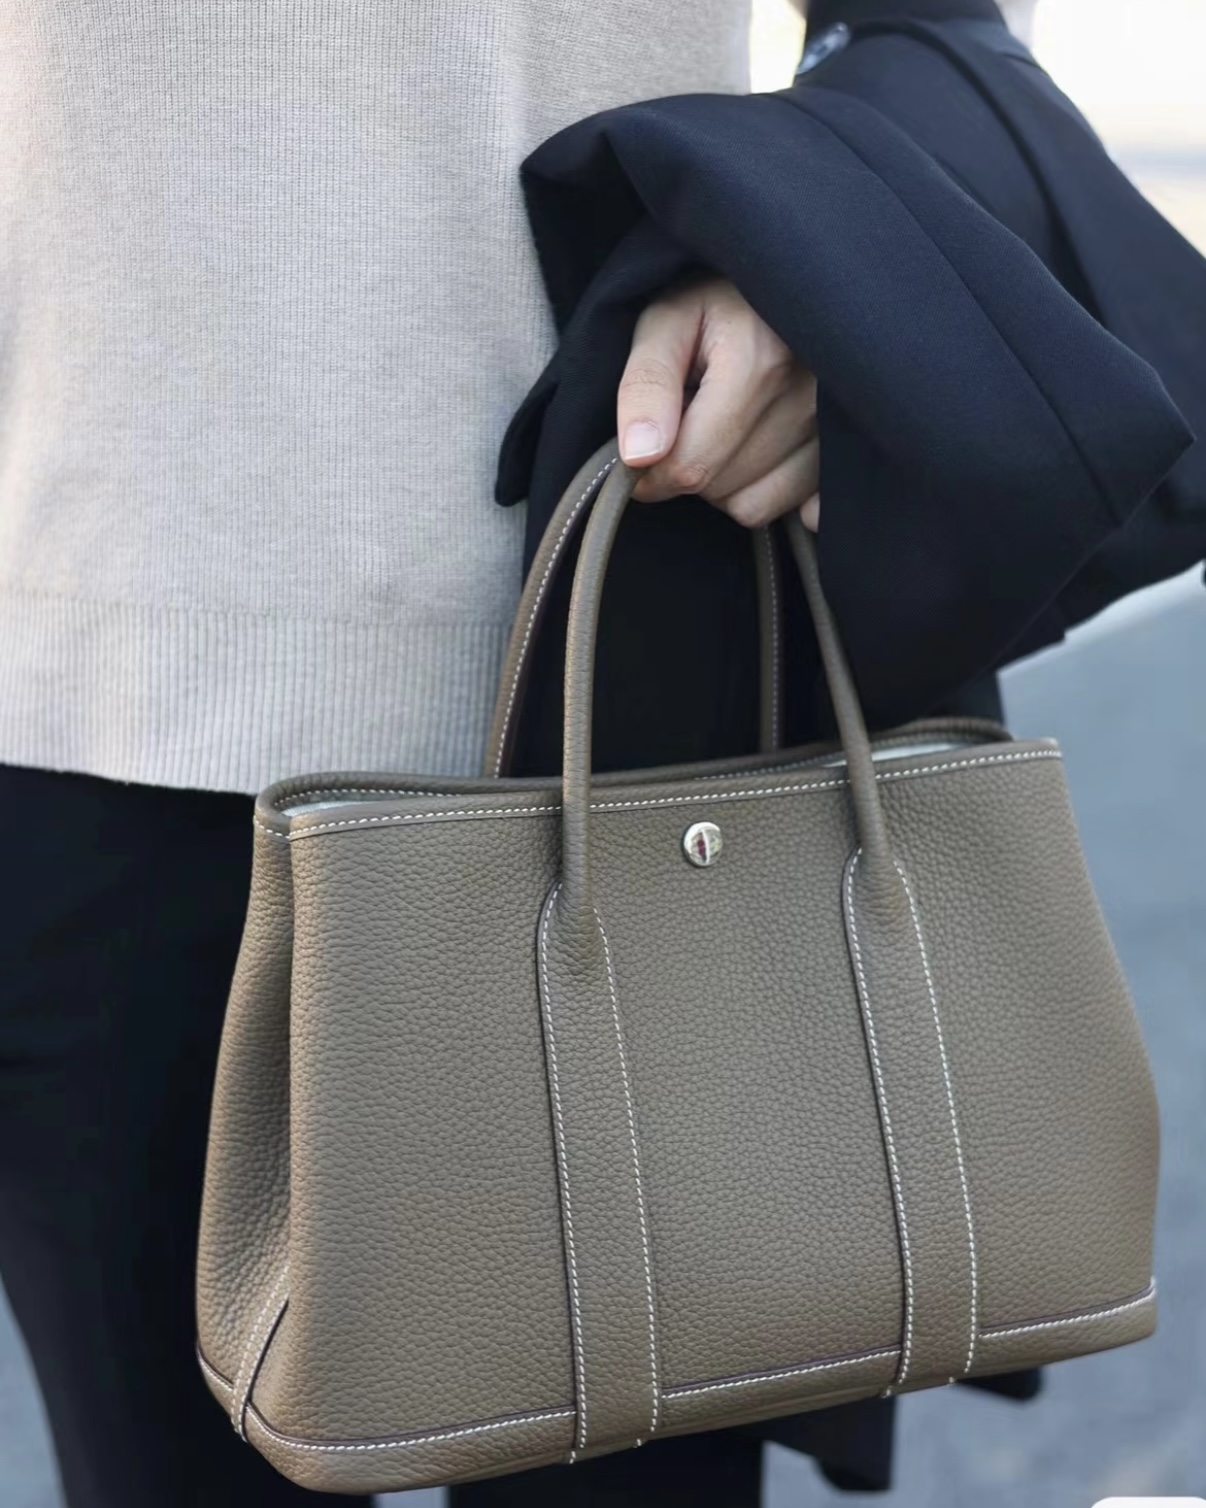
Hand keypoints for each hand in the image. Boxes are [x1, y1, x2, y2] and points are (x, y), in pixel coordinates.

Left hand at [617, 275, 820, 531]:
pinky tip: (758, 455)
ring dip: (724, 485)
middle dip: (688, 470)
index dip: (650, 474)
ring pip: (753, 506)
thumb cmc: (716, 302)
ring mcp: (834, 432)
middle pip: (719, 488)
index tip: (639, 455)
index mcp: (759, 363)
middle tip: (688, 422)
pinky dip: (769, 493)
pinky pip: (796, 511)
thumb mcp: (666, 321)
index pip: (692, 465)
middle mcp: (806, 400)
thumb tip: (639, 456)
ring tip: (722, 431)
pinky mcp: (847, 455)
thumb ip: (646, 384)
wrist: (789, 285)